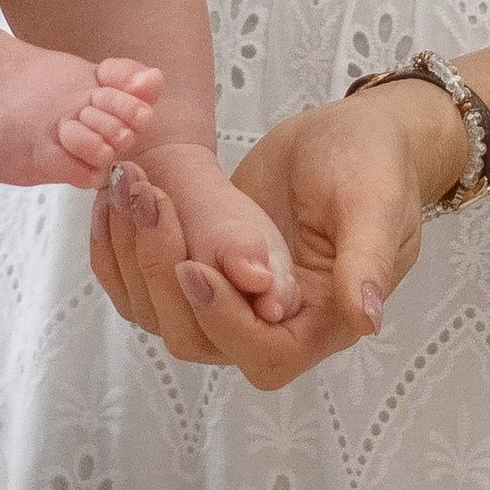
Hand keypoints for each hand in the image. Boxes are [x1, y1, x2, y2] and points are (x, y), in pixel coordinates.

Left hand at [87, 83, 458, 388]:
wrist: (349, 135)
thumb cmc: (374, 165)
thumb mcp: (375, 201)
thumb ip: (369, 260)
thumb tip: (366, 320)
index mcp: (324, 320)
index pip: (265, 355)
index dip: (225, 321)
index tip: (195, 267)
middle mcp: (275, 324)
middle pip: (202, 340)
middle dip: (165, 276)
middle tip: (147, 201)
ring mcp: (236, 299)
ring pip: (166, 313)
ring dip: (137, 257)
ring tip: (126, 188)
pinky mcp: (208, 268)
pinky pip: (152, 283)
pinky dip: (123, 248)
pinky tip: (115, 199)